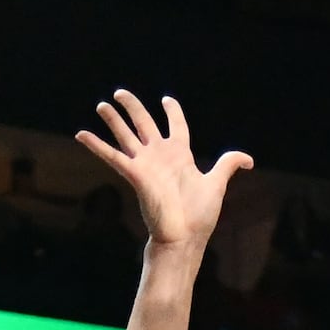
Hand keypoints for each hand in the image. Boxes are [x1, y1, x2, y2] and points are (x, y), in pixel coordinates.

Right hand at [70, 88, 247, 249]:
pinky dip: (96, 145)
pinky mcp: (134, 175)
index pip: (175, 126)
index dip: (172, 112)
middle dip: (133, 107)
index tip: (167, 99)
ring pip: (126, 135)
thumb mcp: (217, 183)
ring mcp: (145, 164)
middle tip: (120, 93)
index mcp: (180, 155)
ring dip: (113, 120)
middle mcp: (160, 156)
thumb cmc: (199, 215)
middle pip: (144, 123)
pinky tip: (81, 134)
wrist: (184, 236)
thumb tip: (248, 160)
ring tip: (101, 105)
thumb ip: (228, 164)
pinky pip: (112, 156)